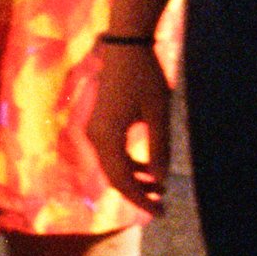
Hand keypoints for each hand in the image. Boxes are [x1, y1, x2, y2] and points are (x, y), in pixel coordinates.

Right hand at [86, 39, 171, 215]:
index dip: (141, 199)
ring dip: (133, 179)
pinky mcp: (99, 122)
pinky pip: (111, 153)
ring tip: (158, 188)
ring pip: (112, 166)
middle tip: (162, 205)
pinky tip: (147, 169)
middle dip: (137, 193)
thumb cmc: (145, 75)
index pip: (123, 180)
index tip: (160, 212)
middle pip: (114, 177)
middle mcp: (95, 136)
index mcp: (107, 136)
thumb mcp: (158, 113)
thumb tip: (159, 180)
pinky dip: (127, 164)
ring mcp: (94, 129)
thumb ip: (159, 147)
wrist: (125, 44)